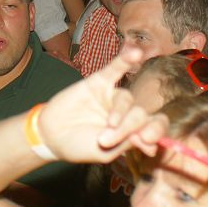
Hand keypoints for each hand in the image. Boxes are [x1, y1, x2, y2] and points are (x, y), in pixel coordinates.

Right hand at [37, 47, 167, 162]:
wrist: (51, 135)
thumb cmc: (79, 146)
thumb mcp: (106, 153)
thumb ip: (127, 143)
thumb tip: (153, 144)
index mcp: (133, 130)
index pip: (155, 125)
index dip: (156, 130)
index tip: (147, 139)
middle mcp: (127, 111)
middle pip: (140, 113)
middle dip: (128, 127)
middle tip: (108, 139)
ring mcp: (112, 95)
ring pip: (127, 97)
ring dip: (120, 112)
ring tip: (108, 125)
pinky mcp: (99, 82)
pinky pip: (115, 69)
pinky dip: (125, 60)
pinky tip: (135, 53)